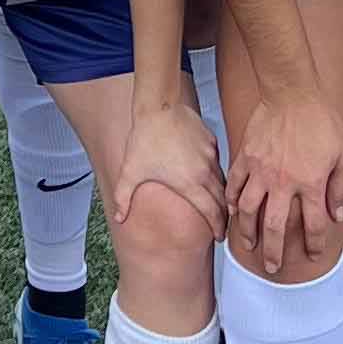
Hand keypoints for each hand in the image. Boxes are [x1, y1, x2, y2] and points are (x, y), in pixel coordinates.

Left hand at [107, 95, 224, 240]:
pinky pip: (217, 161)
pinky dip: (215, 172)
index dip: (217, 227)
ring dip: (222, 194)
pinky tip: (208, 174)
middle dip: (224, 215)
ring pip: (222, 180)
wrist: (158, 106)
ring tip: (219, 204)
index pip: (212, 212)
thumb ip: (123, 198)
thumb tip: (119, 218)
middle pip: (222, 199)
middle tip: (222, 225)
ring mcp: (210, 155)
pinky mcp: (210, 141)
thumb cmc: (144, 138)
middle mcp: (204, 171)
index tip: (219, 236)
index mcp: (189, 183)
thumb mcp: (130, 172)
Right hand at [226, 92, 342, 276]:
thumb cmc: (321, 121)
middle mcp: (284, 183)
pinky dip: (231, 201)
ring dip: (246, 232)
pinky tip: (231, 212)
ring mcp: (261, 171)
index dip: (313, 244)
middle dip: (274, 252)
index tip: (311, 254)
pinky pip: (234, 185)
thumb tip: (336, 214)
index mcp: (311, 183)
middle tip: (271, 268)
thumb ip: (341, 187)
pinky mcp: (245, 158)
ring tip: (247, 246)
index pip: (313, 225)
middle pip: (275, 228)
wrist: (292, 93)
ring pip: (247, 211)